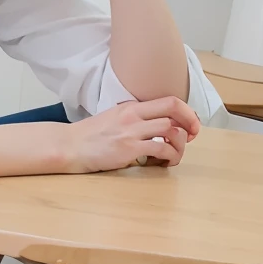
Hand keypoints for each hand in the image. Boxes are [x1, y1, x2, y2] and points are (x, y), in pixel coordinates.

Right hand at [64, 97, 199, 173]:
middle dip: (190, 122)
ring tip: (174, 155)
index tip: (190, 124)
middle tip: (193, 136)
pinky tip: (165, 163)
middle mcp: (133, 115)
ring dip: (180, 144)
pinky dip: (170, 156)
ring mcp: (131, 131)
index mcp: (130, 107)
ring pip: (171, 130)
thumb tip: (154, 127)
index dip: (186, 111)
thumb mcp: (113, 118)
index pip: (168, 100)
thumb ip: (133, 119)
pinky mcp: (129, 149)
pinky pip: (161, 149)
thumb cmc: (89, 136)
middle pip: (174, 109)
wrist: (69, 146)